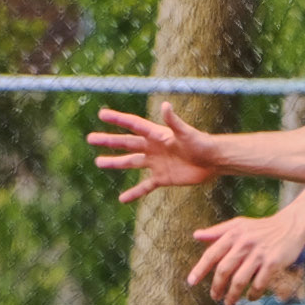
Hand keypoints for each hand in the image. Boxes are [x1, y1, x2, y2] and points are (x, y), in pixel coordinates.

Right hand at [88, 101, 219, 203]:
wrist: (214, 161)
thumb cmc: (202, 143)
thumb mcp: (186, 132)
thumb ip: (174, 121)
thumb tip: (165, 105)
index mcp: (157, 135)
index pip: (133, 125)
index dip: (117, 120)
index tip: (102, 114)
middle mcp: (153, 148)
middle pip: (126, 143)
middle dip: (108, 141)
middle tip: (90, 138)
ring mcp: (156, 163)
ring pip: (131, 163)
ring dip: (115, 163)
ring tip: (99, 162)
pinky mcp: (163, 178)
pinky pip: (145, 187)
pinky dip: (134, 193)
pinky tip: (122, 199)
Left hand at [189, 209, 304, 304]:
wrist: (291, 225)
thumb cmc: (260, 227)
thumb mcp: (238, 224)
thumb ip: (217, 231)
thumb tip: (195, 235)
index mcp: (233, 234)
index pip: (212, 254)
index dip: (200, 269)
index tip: (191, 282)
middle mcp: (244, 243)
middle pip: (224, 270)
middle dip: (217, 287)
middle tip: (215, 297)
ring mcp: (259, 253)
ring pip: (240, 280)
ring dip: (232, 295)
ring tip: (229, 303)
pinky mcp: (274, 262)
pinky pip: (259, 283)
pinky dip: (253, 294)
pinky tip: (250, 298)